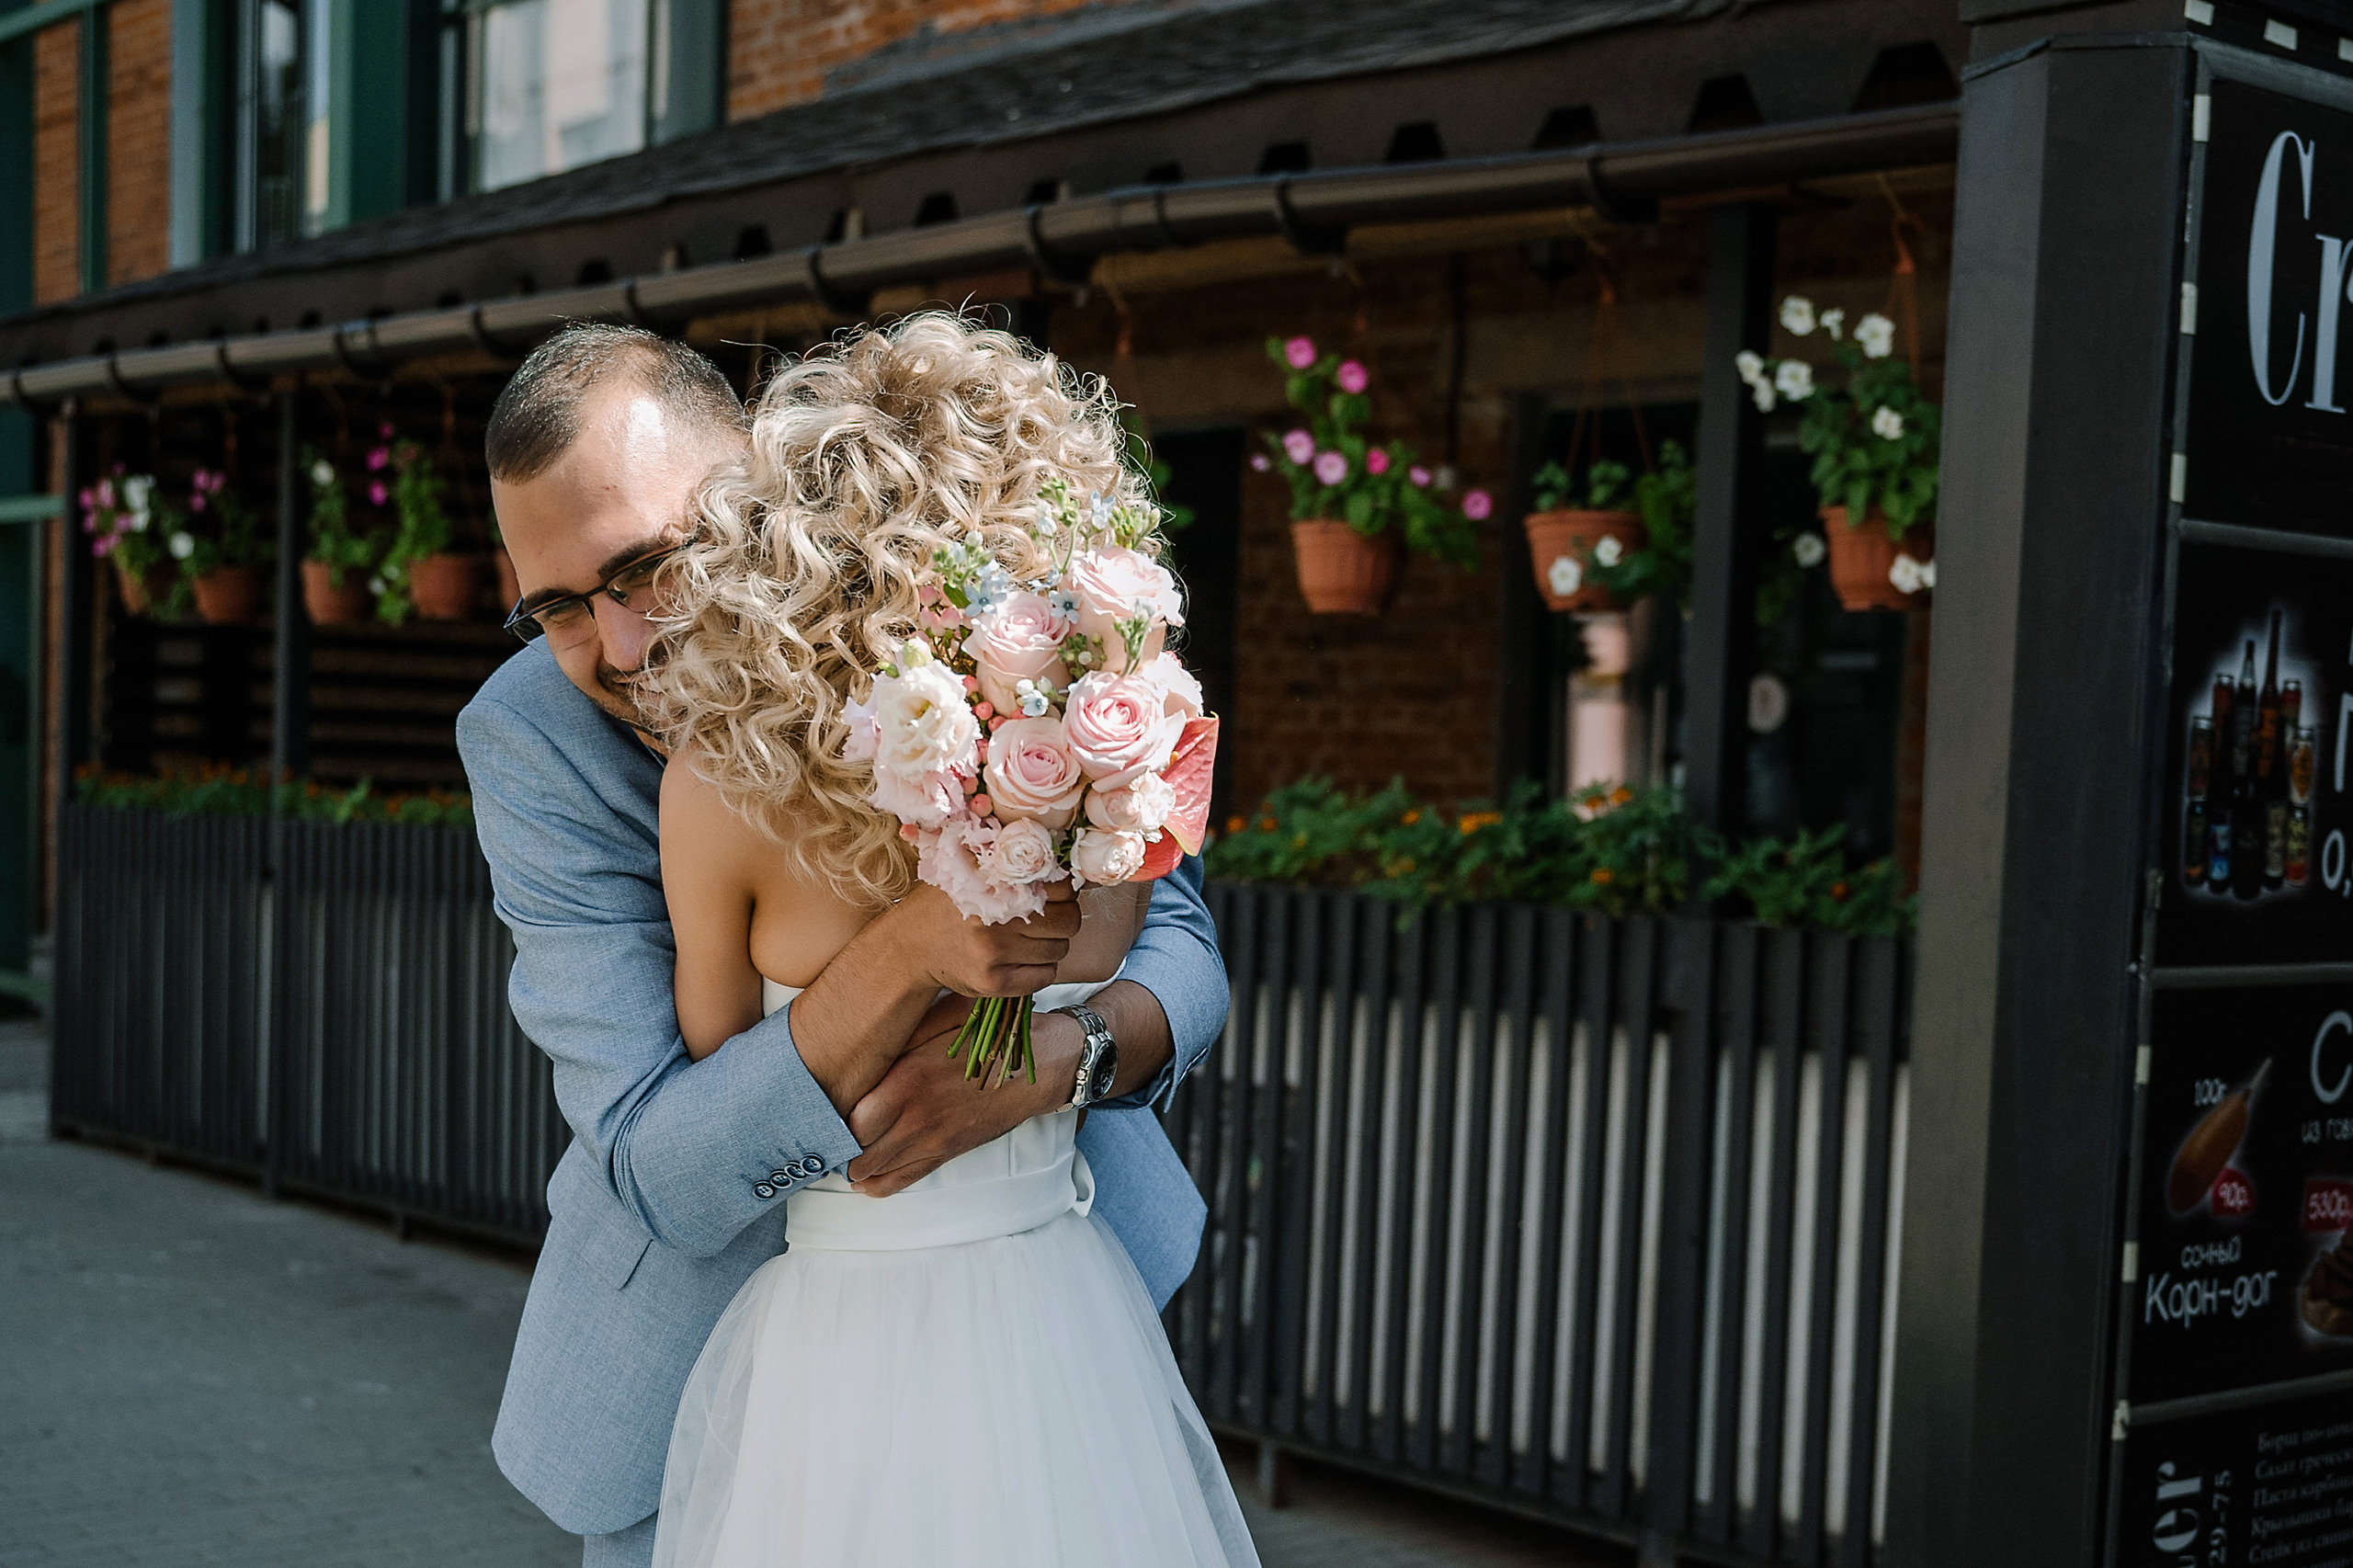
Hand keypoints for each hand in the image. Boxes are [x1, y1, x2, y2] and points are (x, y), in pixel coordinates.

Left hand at [844, 997, 1081, 1195]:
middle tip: (824, 1134)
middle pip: (858, 1148)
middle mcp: (917, 1116)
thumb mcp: (944, 1018)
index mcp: (910, 1079)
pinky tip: (863, 1177)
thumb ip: (903, 1032)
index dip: (832, 1117)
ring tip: (841, 1153)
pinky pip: (902, 1181)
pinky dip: (876, 1184)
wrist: (1040, 1067)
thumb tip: (864, 1041)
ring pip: (874, 1170)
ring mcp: (933, 1140)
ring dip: (854, 1165)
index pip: (852, 1115)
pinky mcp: (948, 1153)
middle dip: (838, 1144)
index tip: (822, 1109)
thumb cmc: (991, 1034)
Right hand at [881, 880, 1081, 998]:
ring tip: (1029, 938)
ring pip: (1059, 950)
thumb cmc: (945, 904)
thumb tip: (1059, 855)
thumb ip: (1007, 862)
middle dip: (1063, 918)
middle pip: (1068, 921)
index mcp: (993, 886)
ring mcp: (994, 955)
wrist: (910, 947)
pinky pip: (1045, 976)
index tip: (1053, 892)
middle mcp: (994, 922)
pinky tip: (1023, 959)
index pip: (1062, 887)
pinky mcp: (993, 983)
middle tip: (1046, 917)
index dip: (1064, 890)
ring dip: (1051, 944)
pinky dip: (1042, 968)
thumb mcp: (969, 870)